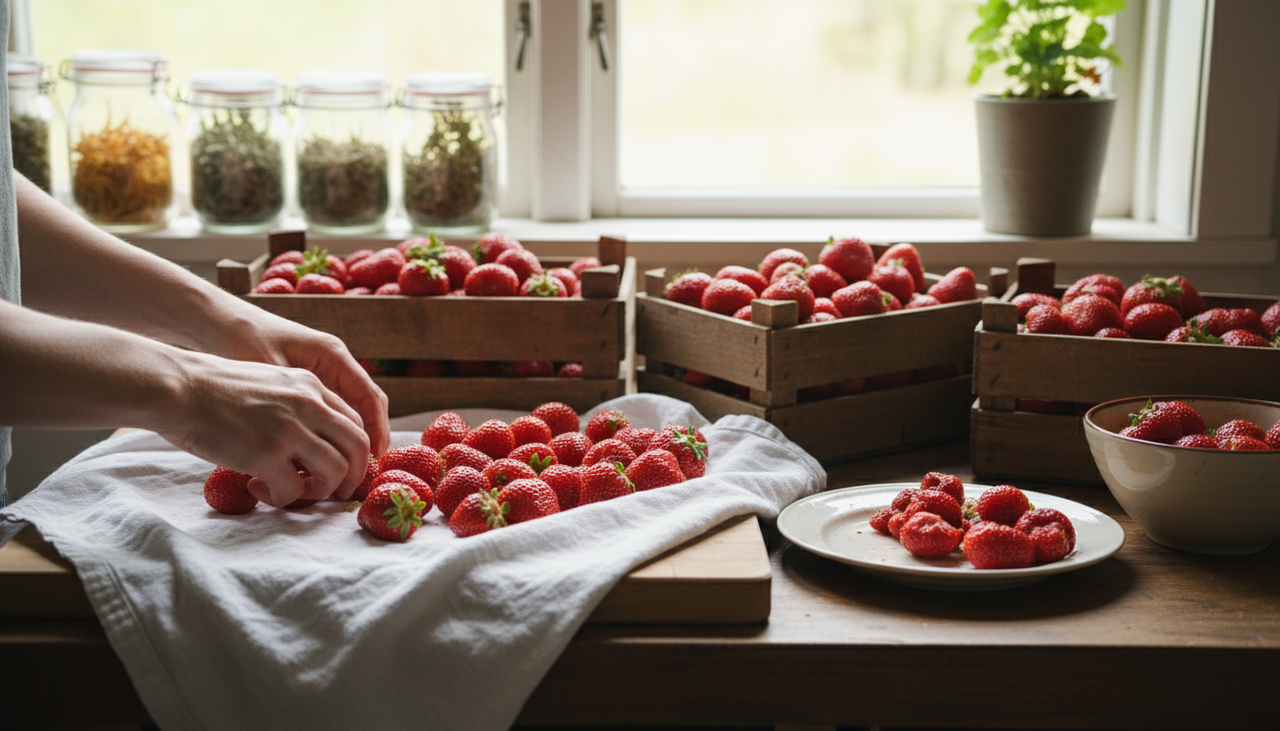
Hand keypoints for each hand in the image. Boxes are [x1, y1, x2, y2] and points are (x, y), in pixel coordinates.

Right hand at [159, 351, 372, 506]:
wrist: (176, 387)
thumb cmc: (211, 389)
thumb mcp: (268, 382)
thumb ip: (295, 405)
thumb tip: (309, 442)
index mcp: (310, 386)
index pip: (354, 421)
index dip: (354, 450)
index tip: (343, 468)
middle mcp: (309, 405)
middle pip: (358, 446)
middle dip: (353, 475)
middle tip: (335, 492)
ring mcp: (290, 429)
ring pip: (334, 471)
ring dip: (318, 490)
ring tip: (293, 491)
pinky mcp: (267, 454)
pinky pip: (293, 489)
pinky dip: (282, 498)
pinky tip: (259, 489)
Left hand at [213, 310, 390, 457]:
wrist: (219, 323)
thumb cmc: (241, 340)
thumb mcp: (267, 373)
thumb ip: (292, 405)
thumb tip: (313, 445)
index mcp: (332, 355)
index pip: (368, 396)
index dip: (377, 429)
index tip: (376, 457)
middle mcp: (333, 363)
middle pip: (365, 405)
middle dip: (367, 438)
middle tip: (362, 471)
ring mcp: (322, 372)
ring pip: (349, 410)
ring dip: (349, 439)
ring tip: (343, 469)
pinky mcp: (306, 382)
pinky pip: (329, 411)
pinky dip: (330, 433)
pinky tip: (319, 455)